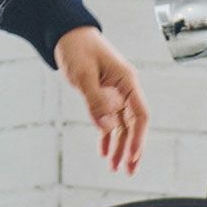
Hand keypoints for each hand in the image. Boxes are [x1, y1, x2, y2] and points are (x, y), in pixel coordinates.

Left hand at [53, 27, 147, 175]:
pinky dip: (105, 136)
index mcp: (127, 82)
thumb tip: (107, 127)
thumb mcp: (84, 75)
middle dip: (131, 149)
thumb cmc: (77, 49)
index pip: (140, 115)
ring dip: (117, 147)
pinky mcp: (102, 96)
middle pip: (133, 124)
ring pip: (120, 126)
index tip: (132, 156)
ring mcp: (114, 94)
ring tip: (114, 168)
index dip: (138, 138)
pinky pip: (107, 120)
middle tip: (128, 171)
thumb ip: (95, 100)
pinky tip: (103, 152)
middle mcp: (124, 89)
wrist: (66, 34)